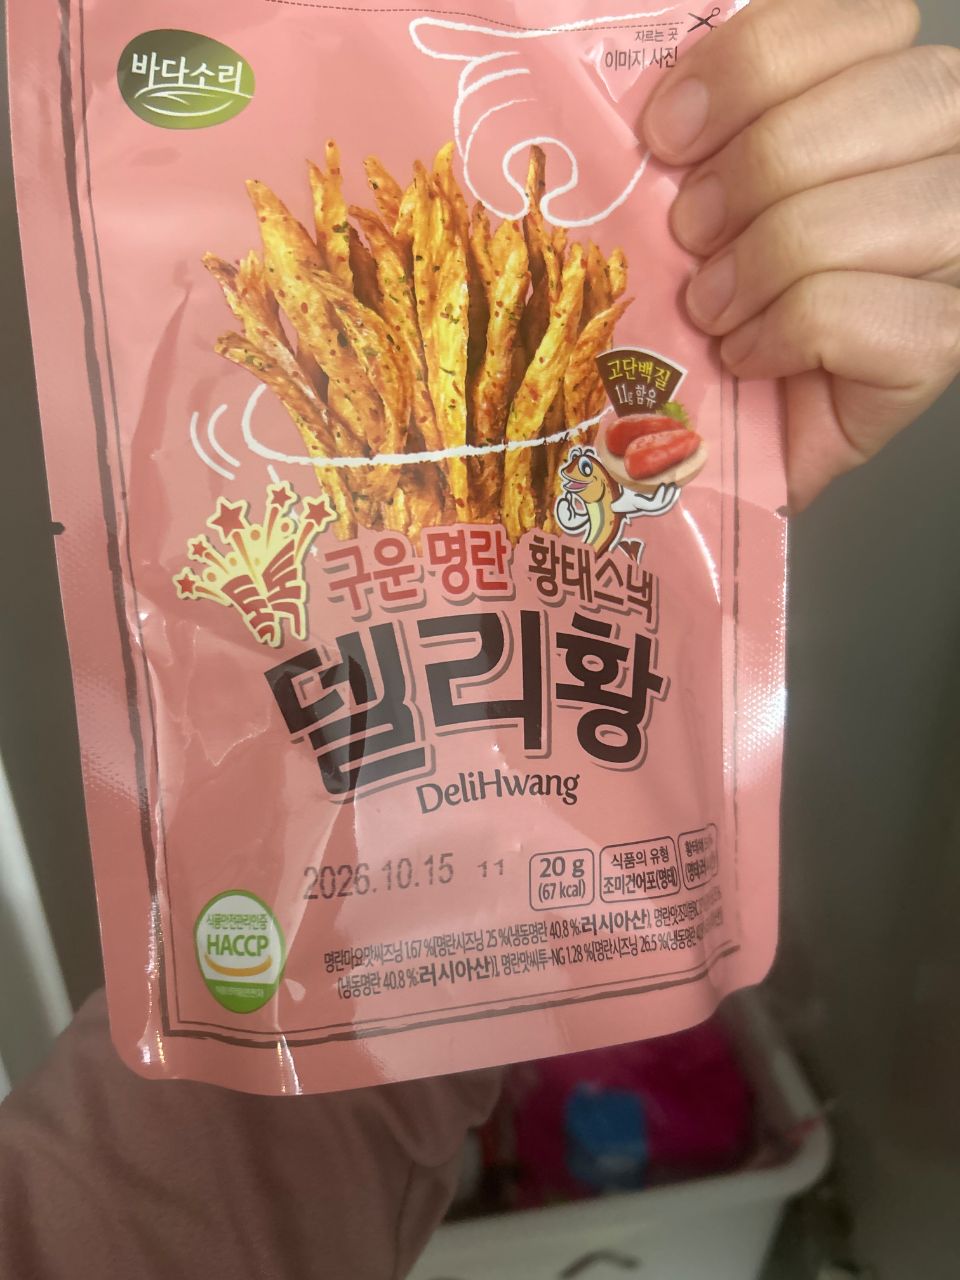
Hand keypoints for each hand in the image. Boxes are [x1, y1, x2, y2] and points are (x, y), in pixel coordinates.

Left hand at [642, 0, 959, 510]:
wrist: (732, 428)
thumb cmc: (721, 301)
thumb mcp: (706, 191)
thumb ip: (706, 126)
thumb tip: (646, 98)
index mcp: (897, 95)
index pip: (864, 20)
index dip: (748, 67)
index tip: (665, 134)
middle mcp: (955, 155)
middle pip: (884, 99)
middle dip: (753, 168)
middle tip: (690, 233)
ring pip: (864, 212)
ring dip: (759, 263)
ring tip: (713, 306)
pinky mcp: (943, 340)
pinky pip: (846, 310)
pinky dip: (777, 333)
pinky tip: (749, 353)